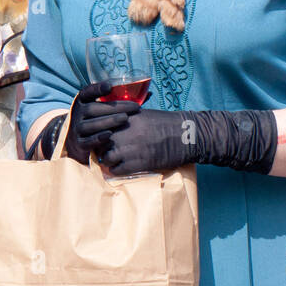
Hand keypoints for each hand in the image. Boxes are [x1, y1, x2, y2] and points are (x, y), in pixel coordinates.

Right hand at [65, 80, 142, 164]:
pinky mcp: (79, 144)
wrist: (78, 142)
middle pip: (93, 108)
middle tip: (135, 107)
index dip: (97, 88)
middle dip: (115, 107)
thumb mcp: (105, 109)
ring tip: (125, 119)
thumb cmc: (99, 121)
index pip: (87, 92)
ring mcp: (77, 129)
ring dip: (109, 121)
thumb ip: (123, 101)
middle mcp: (77, 113)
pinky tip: (109, 135)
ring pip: (91, 124)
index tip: (109, 86)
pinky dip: (98, 138)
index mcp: (83, 101)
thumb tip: (150, 93)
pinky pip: (88, 141)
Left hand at [102, 107, 278, 177]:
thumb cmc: (168, 124)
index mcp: (125, 117)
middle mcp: (124, 132)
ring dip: (108, 161)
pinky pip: (117, 170)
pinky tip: (121, 170)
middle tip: (104, 152)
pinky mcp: (138, 162)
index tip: (102, 138)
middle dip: (101, 148)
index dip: (100, 133)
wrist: (185, 136)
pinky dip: (116, 171)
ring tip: (112, 163)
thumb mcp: (144, 114)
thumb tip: (116, 121)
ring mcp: (130, 148)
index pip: (101, 126)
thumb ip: (128, 118)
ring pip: (106, 158)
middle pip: (100, 142)